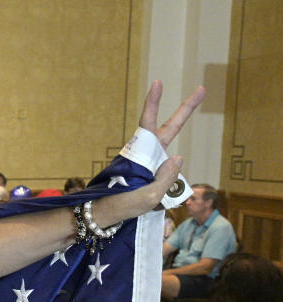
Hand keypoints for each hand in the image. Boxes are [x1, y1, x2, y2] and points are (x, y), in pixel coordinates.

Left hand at [92, 82, 205, 223]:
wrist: (102, 217)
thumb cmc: (121, 206)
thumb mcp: (148, 196)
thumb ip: (167, 178)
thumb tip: (178, 157)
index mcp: (141, 154)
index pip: (149, 123)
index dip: (153, 103)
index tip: (158, 82)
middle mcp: (146, 155)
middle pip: (169, 129)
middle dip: (185, 111)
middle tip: (202, 90)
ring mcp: (148, 165)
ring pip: (167, 165)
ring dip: (165, 183)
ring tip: (144, 199)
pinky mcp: (149, 176)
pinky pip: (163, 182)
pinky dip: (162, 195)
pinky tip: (146, 206)